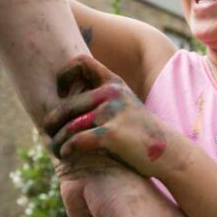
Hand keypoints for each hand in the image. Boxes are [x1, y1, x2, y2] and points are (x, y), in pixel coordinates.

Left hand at [45, 54, 193, 216]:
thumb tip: (68, 96)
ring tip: (57, 148)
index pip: (81, 62)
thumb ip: (103, 96)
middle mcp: (112, 93)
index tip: (61, 94)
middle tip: (48, 132)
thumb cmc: (140, 131)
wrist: (167, 152)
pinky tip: (66, 154)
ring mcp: (111, 112)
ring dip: (57, 140)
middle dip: (52, 121)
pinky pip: (76, 141)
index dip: (64, 74)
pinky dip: (67, 149)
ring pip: (68, 126)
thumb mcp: (125, 104)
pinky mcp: (111, 134)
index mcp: (114, 82)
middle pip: (66, 104)